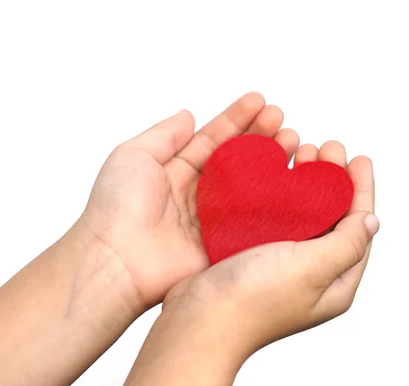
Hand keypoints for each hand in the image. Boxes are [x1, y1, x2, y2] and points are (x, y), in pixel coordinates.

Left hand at [79, 92, 299, 306]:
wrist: (116, 261)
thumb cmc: (115, 208)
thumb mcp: (132, 156)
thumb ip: (164, 135)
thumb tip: (188, 115)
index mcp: (176, 171)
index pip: (213, 139)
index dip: (236, 119)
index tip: (259, 101)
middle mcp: (198, 193)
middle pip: (237, 160)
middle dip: (261, 136)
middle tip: (282, 119)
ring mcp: (214, 219)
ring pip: (251, 186)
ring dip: (272, 162)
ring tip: (293, 140)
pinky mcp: (224, 244)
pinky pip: (254, 220)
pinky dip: (274, 201)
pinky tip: (291, 180)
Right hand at [161, 142, 377, 355]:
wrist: (198, 323)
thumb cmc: (254, 302)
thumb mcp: (312, 269)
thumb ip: (346, 244)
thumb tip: (371, 221)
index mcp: (334, 283)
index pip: (358, 228)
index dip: (361, 190)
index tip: (359, 158)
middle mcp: (312, 275)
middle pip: (332, 218)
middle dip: (333, 181)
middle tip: (327, 148)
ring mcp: (282, 267)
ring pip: (303, 215)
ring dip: (306, 183)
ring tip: (301, 154)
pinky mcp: (255, 258)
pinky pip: (275, 219)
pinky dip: (278, 195)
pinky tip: (272, 176)